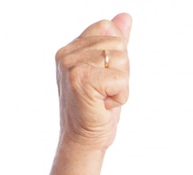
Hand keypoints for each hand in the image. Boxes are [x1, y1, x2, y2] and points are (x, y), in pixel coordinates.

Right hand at [55, 13, 131, 149]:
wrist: (85, 140)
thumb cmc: (97, 110)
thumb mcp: (109, 72)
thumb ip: (115, 44)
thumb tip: (125, 17)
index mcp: (71, 49)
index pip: (107, 29)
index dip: (117, 55)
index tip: (105, 78)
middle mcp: (67, 54)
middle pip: (118, 44)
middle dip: (122, 72)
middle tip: (105, 91)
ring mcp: (71, 65)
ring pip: (121, 60)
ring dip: (121, 85)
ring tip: (104, 99)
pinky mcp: (81, 79)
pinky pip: (120, 78)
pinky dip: (120, 95)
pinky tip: (105, 105)